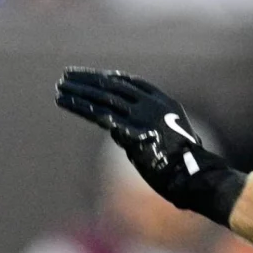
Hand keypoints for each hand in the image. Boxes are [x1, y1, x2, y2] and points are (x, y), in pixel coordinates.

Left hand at [55, 69, 246, 224]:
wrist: (193, 177)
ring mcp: (142, 117)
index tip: (90, 75)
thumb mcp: (167, 135)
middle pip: (113, 86)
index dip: (107, 77)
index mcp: (164, 102)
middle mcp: (152, 105)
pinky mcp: (130, 132)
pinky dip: (79, 106)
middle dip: (88, 80)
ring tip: (59, 87)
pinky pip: (99, 114)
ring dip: (78, 91)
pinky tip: (64, 101)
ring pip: (103, 97)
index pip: (130, 82)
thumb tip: (112, 126)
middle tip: (67, 76)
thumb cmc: (181, 163)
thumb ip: (141, 126)